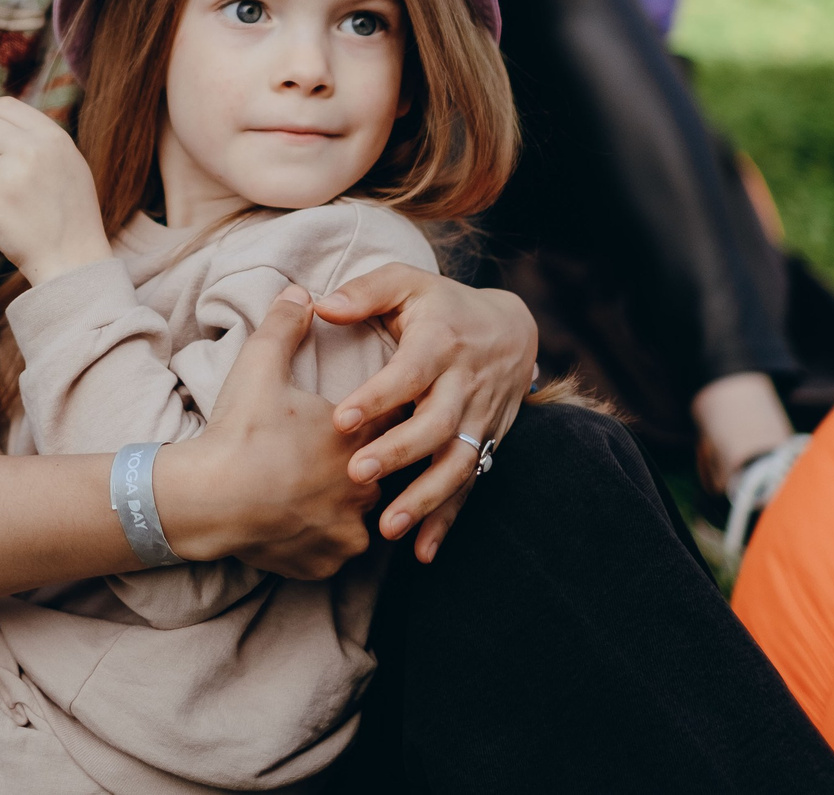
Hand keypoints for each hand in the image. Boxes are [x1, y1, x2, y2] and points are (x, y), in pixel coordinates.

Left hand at [0, 97, 109, 285]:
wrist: (73, 258)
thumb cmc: (70, 209)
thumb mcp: (68, 160)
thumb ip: (36, 136)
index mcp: (51, 137)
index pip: (2, 105)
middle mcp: (30, 151)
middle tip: (0, 169)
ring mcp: (8, 177)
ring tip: (9, 196)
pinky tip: (5, 215)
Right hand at [161, 286, 382, 577]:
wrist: (206, 501)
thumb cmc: (238, 432)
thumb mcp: (258, 365)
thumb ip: (285, 324)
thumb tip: (301, 292)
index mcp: (358, 435)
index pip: (394, 416)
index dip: (380, 410)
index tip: (370, 407)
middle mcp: (365, 486)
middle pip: (385, 468)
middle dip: (366, 460)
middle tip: (331, 453)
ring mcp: (349, 530)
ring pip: (364, 514)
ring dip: (348, 504)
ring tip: (319, 490)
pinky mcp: (328, 563)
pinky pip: (338, 551)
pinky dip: (325, 540)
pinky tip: (304, 523)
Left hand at [315, 264, 535, 562]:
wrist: (514, 331)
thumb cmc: (442, 305)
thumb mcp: (408, 283)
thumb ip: (366, 291)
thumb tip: (320, 305)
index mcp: (441, 343)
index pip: (410, 373)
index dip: (378, 396)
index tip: (342, 419)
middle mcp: (464, 384)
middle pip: (436, 425)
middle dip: (399, 453)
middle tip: (357, 476)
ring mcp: (478, 419)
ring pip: (457, 464)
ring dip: (424, 499)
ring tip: (387, 527)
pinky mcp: (485, 445)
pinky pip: (470, 487)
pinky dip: (448, 521)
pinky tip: (422, 551)